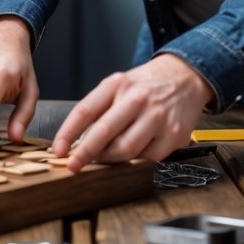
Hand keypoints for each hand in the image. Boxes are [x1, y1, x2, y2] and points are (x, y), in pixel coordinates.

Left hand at [52, 54, 212, 171]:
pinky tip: (133, 153)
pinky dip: (135, 160)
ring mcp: (158, 117)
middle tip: (73, 166)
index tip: (58, 150)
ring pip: (125, 150)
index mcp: (118, 84)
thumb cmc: (146, 85)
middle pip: (104, 132)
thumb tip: (76, 142)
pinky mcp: (174, 135)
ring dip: (109, 159)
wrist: (185, 78)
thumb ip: (99, 109)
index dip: (67, 133)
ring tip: (105, 158)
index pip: (85, 111)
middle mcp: (138, 99)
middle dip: (85, 153)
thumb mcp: (118, 85)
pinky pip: (147, 158)